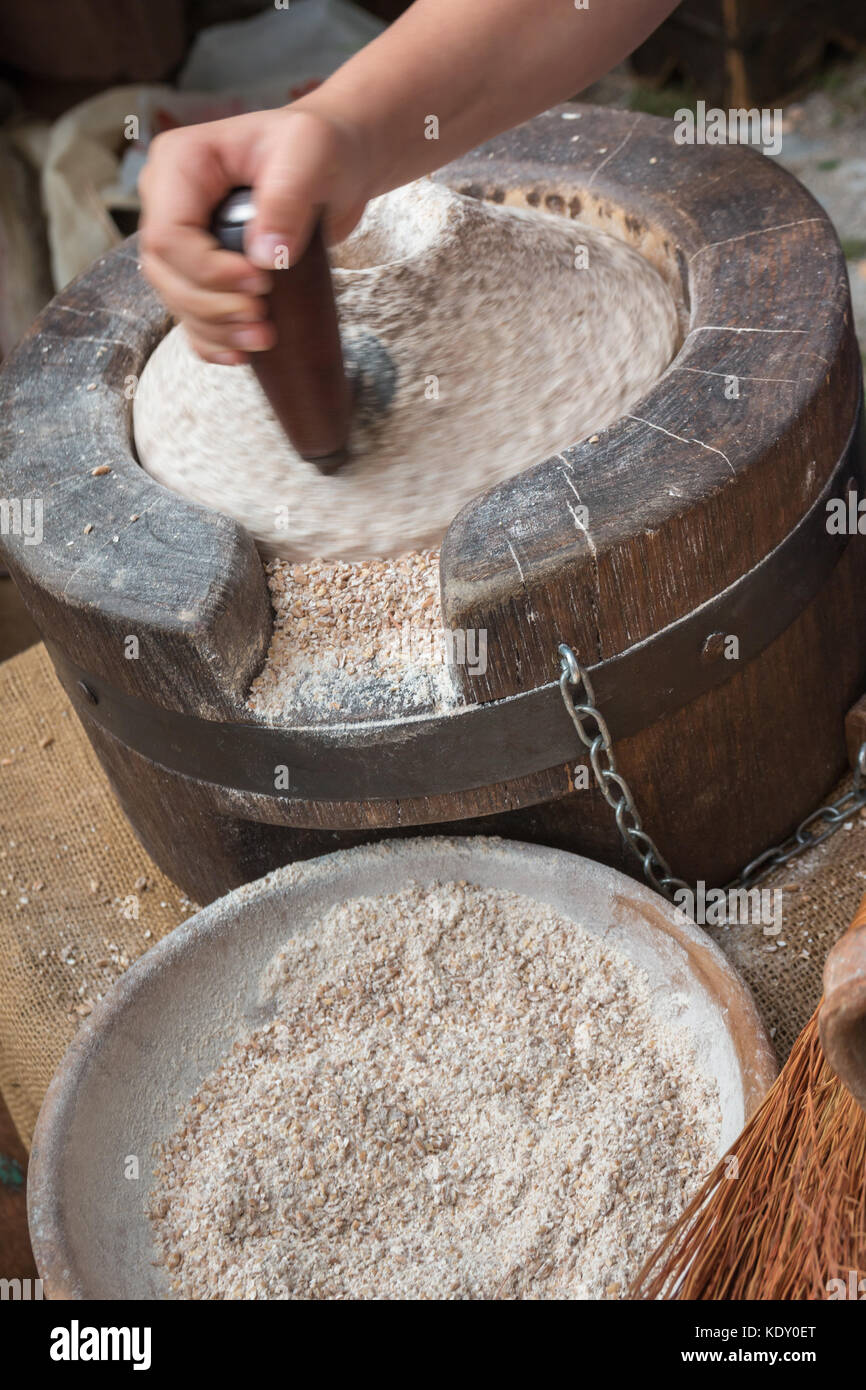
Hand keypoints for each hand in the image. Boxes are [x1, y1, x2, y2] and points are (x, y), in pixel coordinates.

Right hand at [139, 104, 370, 363]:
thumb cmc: (318, 145)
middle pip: (165, 272)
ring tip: (263, 338)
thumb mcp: (308, 156)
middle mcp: (170, 201)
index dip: (207, 270)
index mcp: (180, 163)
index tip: (260, 282)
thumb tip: (265, 256)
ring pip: (175, 299)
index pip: (168, 233)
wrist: (335, 164)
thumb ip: (286, 200)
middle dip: (212, 306)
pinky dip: (212, 341)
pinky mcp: (204, 268)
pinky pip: (191, 315)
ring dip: (215, 329)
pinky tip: (241, 355)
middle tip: (262, 320)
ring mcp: (183, 238)